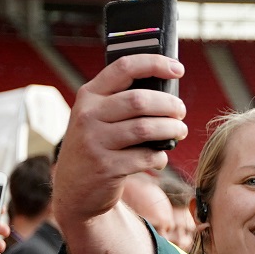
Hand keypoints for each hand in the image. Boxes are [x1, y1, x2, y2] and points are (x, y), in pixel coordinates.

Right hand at [53, 54, 186, 226]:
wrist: (74, 189)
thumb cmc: (96, 146)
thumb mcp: (98, 117)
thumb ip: (122, 101)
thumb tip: (168, 90)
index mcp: (89, 95)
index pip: (124, 68)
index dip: (154, 64)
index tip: (178, 68)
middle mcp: (88, 115)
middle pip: (140, 100)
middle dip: (169, 104)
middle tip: (181, 111)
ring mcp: (95, 142)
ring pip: (146, 128)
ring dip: (171, 129)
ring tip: (179, 132)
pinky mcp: (106, 167)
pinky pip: (146, 156)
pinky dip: (160, 156)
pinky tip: (159, 157)